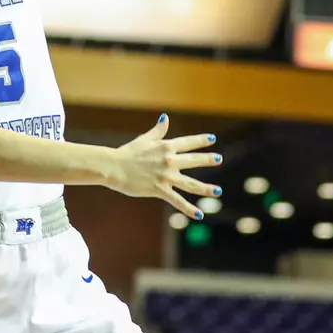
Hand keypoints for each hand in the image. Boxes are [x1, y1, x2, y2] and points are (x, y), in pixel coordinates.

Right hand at [105, 114, 221, 217]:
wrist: (113, 167)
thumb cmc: (127, 153)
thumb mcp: (144, 139)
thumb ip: (158, 131)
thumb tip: (165, 118)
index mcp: (165, 146)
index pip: (187, 142)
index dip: (201, 140)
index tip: (212, 139)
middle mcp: (168, 160)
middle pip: (193, 161)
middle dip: (208, 160)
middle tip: (219, 159)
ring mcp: (165, 176)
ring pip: (190, 184)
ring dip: (206, 188)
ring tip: (218, 191)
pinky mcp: (159, 189)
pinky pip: (178, 201)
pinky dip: (189, 209)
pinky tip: (200, 214)